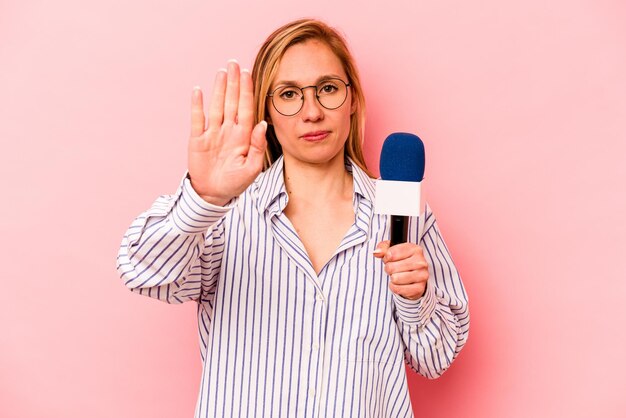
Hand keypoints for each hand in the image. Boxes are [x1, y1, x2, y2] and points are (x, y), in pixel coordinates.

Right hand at [188, 60, 267, 205]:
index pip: (247, 109)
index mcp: (243, 136)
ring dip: (218, 89)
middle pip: (232, 102)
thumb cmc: (235, 183)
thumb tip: (262, 124)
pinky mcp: (198, 139)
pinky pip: (197, 119)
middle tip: (234, 63)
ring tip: (221, 72)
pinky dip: (197, 105)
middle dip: (234, 83)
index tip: (248, 74)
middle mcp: (228, 130)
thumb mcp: (252, 168)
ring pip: (216, 106)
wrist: (213, 195)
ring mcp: (212, 133)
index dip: (247, 91)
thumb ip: (257, 146)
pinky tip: (199, 91)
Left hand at [373, 241, 428, 299]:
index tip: (389, 259)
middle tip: (394, 269)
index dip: (386, 258)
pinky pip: (397, 289)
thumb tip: (377, 252)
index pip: (391, 254)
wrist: (415, 275)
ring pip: (395, 278)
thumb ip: (383, 248)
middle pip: (391, 267)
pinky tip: (399, 283)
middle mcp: (421, 262)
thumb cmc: (402, 260)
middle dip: (388, 269)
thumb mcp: (393, 249)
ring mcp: (422, 276)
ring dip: (392, 278)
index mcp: (415, 249)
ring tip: (397, 275)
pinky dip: (394, 287)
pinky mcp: (419, 288)